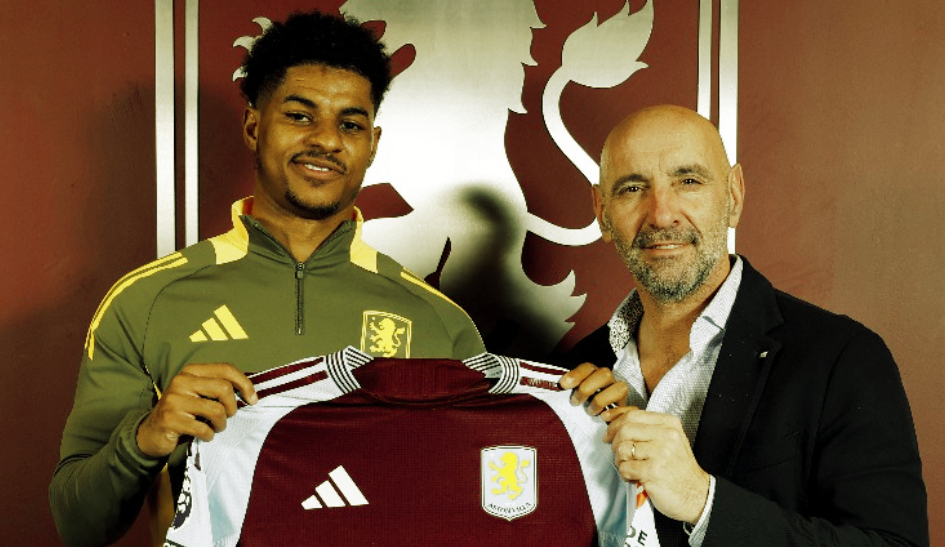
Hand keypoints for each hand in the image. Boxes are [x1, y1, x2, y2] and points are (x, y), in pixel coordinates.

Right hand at [136, 363, 257, 457]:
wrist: (152, 433)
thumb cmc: (184, 413)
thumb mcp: (199, 394)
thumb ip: (219, 387)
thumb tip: (251, 392)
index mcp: (191, 371)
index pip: (226, 369)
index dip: (245, 384)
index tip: (252, 399)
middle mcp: (181, 381)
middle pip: (224, 388)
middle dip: (232, 407)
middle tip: (228, 416)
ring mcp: (174, 400)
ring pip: (216, 410)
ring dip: (222, 424)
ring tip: (216, 427)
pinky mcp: (170, 420)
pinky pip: (203, 429)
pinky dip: (209, 435)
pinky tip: (204, 436)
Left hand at [559, 362, 627, 418]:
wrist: (604, 421)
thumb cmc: (586, 407)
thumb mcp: (576, 396)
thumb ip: (570, 390)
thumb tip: (557, 387)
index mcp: (595, 374)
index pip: (588, 367)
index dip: (576, 374)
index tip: (563, 384)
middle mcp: (610, 381)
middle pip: (604, 374)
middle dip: (587, 388)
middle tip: (575, 401)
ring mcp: (620, 393)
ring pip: (620, 388)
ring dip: (601, 400)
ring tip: (590, 411)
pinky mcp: (628, 408)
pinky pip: (629, 408)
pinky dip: (616, 412)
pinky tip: (604, 417)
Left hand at [604, 406, 709, 523]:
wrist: (697, 494)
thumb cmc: (678, 468)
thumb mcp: (669, 440)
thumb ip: (646, 429)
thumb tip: (614, 419)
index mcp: (669, 423)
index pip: (633, 415)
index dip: (615, 423)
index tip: (608, 432)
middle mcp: (667, 435)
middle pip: (625, 429)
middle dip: (615, 443)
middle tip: (619, 454)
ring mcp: (660, 453)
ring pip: (623, 449)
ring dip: (621, 461)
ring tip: (631, 467)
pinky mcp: (653, 471)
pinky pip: (625, 468)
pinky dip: (626, 474)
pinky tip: (636, 477)